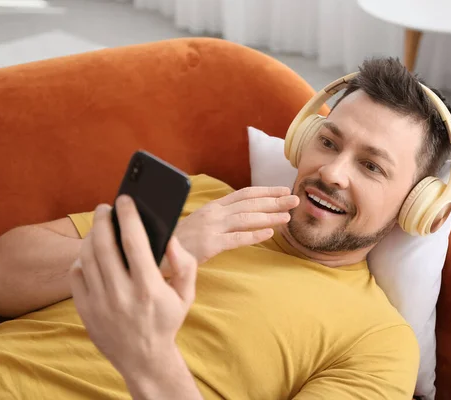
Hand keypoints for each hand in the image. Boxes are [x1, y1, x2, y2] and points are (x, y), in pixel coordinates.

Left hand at [68, 195, 196, 379]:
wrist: (143, 359)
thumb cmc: (166, 320)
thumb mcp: (186, 293)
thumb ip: (184, 263)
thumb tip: (169, 236)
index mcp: (149, 288)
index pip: (134, 241)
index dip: (128, 215)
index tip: (125, 199)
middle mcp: (121, 294)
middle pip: (104, 244)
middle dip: (103, 219)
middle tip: (105, 207)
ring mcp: (100, 303)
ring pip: (87, 257)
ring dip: (91, 235)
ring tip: (99, 225)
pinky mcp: (85, 310)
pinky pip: (76, 275)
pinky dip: (81, 258)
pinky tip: (91, 252)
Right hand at [173, 186, 298, 264]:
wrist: (156, 253)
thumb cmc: (180, 241)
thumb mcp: (201, 223)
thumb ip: (220, 217)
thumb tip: (243, 213)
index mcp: (213, 206)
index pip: (244, 194)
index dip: (265, 191)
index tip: (283, 190)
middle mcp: (214, 213)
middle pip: (249, 203)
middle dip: (274, 200)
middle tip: (295, 199)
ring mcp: (211, 228)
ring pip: (246, 219)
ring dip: (269, 216)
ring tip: (287, 217)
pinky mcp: (209, 245)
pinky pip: (236, 239)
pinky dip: (254, 235)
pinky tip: (269, 234)